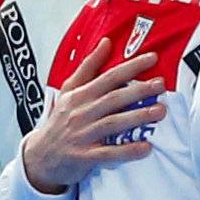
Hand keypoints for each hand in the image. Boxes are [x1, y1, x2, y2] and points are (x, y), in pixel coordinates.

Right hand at [21, 40, 164, 192]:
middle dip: (139, 90)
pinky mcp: (84, 157)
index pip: (109, 77)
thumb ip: (89, 66)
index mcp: (80, 95)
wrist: (39, 157)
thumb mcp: (68, 91)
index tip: (152, 58)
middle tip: (161, 85)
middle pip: (114, 98)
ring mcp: (83, 135)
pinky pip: (109, 153)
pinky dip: (127, 151)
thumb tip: (106, 42)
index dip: (131, 67)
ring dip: (138, 117)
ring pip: (113, 123)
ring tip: (159, 111)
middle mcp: (81, 113)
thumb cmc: (59, 120)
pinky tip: (146, 148)